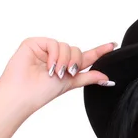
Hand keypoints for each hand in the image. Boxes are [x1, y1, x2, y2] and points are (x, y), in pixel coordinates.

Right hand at [0, 37, 116, 114]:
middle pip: (77, 50)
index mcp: (66, 67)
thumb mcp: (71, 84)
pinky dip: (54, 55)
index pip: (85, 57)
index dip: (99, 51)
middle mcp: (56, 57)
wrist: (24, 94)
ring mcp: (45, 49)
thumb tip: (108, 78)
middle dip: (75, 62)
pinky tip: (49, 66)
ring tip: (55, 73)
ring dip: (64, 61)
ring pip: (66, 46)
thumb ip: (88, 77)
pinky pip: (53, 42)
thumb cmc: (42, 92)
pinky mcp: (34, 43)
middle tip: (68, 73)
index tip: (114, 45)